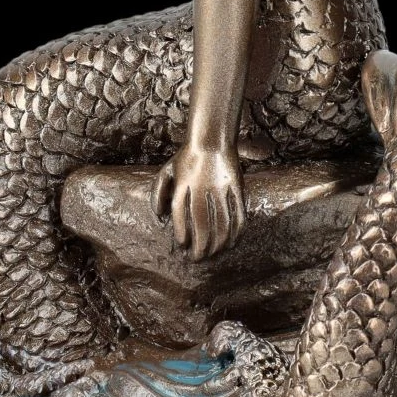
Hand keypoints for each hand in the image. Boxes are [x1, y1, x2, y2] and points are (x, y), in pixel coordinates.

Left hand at [152, 143, 244, 259]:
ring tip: (214, 253)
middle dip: (201, 245)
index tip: (183, 245)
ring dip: (218, 242)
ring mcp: (220, 186)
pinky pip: (239, 212)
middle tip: (198, 259)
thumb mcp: (167, 171)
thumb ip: (157, 193)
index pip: (180, 213)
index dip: (182, 232)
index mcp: (183, 183)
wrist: (212, 137)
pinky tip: (232, 242)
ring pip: (222, 221)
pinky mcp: (236, 185)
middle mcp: (201, 186)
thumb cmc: (186, 158)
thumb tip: (159, 216)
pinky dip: (237, 230)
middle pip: (202, 222)